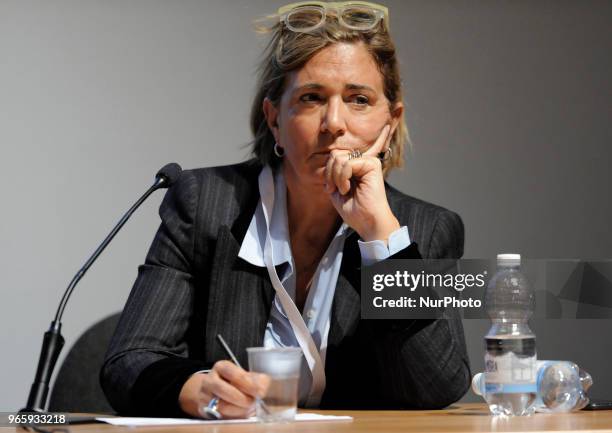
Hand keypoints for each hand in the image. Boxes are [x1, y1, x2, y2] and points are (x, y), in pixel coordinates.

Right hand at [178, 360, 269, 418]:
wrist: (214, 392)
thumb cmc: (234, 382)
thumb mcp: (244, 375)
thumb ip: (255, 378)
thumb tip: (264, 385)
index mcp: (221, 367)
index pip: (232, 373)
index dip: (247, 382)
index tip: (260, 390)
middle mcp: (210, 380)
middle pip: (223, 390)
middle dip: (242, 398)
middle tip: (254, 401)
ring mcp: (205, 396)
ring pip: (221, 405)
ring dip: (239, 409)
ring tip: (250, 408)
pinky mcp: (207, 411)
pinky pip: (221, 416)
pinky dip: (235, 416)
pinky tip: (243, 412)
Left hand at [324, 124, 399, 242]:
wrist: (367, 222)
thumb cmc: (353, 209)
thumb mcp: (337, 188)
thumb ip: (334, 171)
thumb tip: (335, 155)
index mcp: (357, 165)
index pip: (358, 148)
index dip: (378, 134)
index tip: (390, 123)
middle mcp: (364, 160)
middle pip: (335, 154)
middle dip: (329, 173)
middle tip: (334, 188)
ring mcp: (369, 161)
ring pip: (338, 158)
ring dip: (334, 177)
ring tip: (342, 190)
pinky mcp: (372, 164)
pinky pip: (346, 163)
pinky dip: (342, 178)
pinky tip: (348, 188)